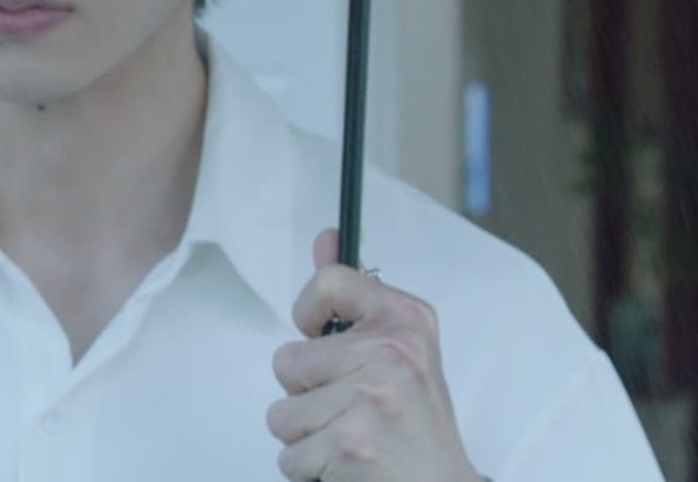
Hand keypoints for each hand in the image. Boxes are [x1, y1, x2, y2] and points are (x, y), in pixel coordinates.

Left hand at [266, 229, 485, 481]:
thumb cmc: (416, 428)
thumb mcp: (400, 352)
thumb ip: (354, 296)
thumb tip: (325, 239)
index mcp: (407, 321)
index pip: (329, 282)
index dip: (308, 314)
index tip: (320, 337)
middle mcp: (393, 353)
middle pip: (287, 360)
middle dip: (307, 396)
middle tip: (354, 412)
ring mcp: (371, 398)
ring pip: (281, 414)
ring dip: (307, 437)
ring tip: (353, 440)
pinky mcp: (350, 443)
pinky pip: (289, 455)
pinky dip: (311, 469)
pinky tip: (351, 466)